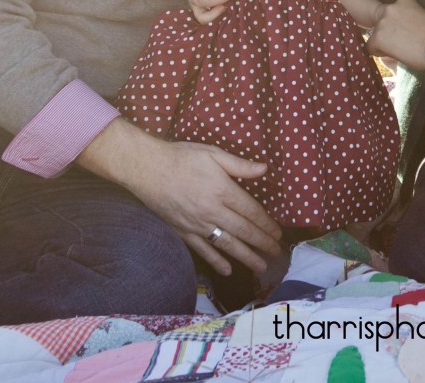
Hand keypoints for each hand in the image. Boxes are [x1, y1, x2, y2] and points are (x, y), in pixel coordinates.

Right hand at [78, 119, 280, 276]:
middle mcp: (213, 211)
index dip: (266, 224)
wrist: (146, 168)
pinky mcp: (183, 231)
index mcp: (222, 190)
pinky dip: (216, 262)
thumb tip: (265, 169)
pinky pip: (203, 250)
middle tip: (276, 252)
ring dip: (246, 257)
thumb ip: (240, 164)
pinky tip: (228, 270)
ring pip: (227, 245)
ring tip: (261, 266)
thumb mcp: (213, 153)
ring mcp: (197, 224)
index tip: (278, 233)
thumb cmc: (181, 157)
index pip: (251, 211)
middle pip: (243, 231)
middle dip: (262, 243)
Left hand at [367, 0, 424, 71]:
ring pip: (375, 35)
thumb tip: (399, 29)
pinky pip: (370, 47)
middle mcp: (390, 7)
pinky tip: (395, 54)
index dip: (394, 24)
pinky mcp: (378, 37)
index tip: (403, 32)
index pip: (389, 11)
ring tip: (402, 49)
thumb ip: (407, 17)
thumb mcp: (421, 16)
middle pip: (379, 22)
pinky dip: (379, 53)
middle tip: (401, 43)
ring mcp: (383, 22)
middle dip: (386, 32)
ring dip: (384, 43)